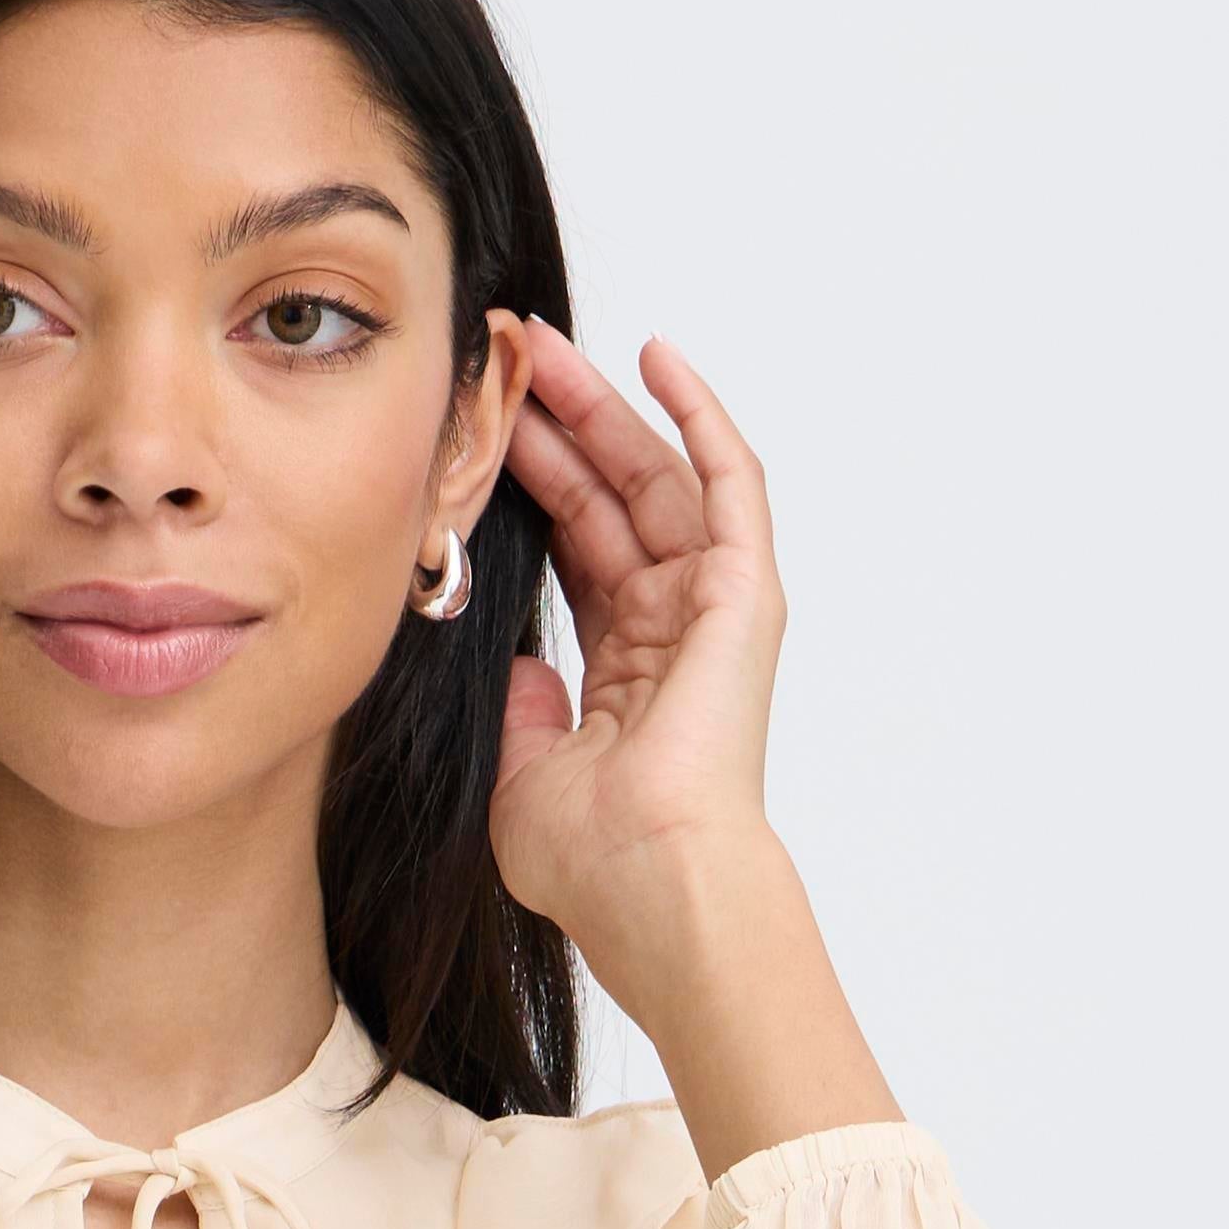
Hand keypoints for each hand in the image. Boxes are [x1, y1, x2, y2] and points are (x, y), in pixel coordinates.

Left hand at [492, 323, 787, 1025]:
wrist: (650, 881)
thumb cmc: (593, 859)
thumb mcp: (523, 774)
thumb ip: (520, 713)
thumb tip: (518, 665)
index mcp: (627, 672)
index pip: (578, 550)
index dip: (534, 486)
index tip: (483, 432)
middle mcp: (675, 631)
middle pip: (612, 499)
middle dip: (559, 427)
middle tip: (504, 362)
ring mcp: (714, 609)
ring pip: (656, 477)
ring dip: (604, 408)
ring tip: (544, 347)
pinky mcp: (746, 592)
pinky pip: (730, 481)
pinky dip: (698, 415)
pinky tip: (656, 356)